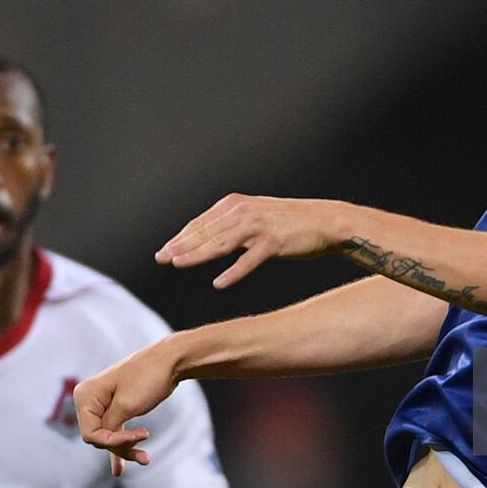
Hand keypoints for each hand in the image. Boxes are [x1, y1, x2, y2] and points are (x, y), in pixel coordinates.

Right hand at [74, 339, 180, 475]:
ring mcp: (103, 405)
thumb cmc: (147, 377)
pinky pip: (115, 433)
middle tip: (144, 448)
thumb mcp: (126, 406)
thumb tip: (100, 441)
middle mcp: (89, 400)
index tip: (136, 438)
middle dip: (120, 445)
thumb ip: (110, 427)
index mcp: (85, 396)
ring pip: (109, 438)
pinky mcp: (117, 409)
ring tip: (145, 459)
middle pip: (99, 438)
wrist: (170, 361)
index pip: (90, 434)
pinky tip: (118, 470)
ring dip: (126, 449)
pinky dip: (121, 447)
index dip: (111, 442)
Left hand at [155, 193, 344, 288]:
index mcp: (236, 204)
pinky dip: (234, 272)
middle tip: (161, 259)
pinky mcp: (274, 241)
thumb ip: (231, 227)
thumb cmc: (289, 224)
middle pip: (206, 232)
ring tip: (179, 265)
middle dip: (181, 246)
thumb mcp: (255, 218)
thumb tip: (204, 242)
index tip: (163, 253)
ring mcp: (259, 225)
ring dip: (198, 255)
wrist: (325, 221)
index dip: (180, 238)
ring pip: (222, 242)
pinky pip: (250, 259)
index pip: (200, 223)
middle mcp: (244, 211)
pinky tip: (219, 284)